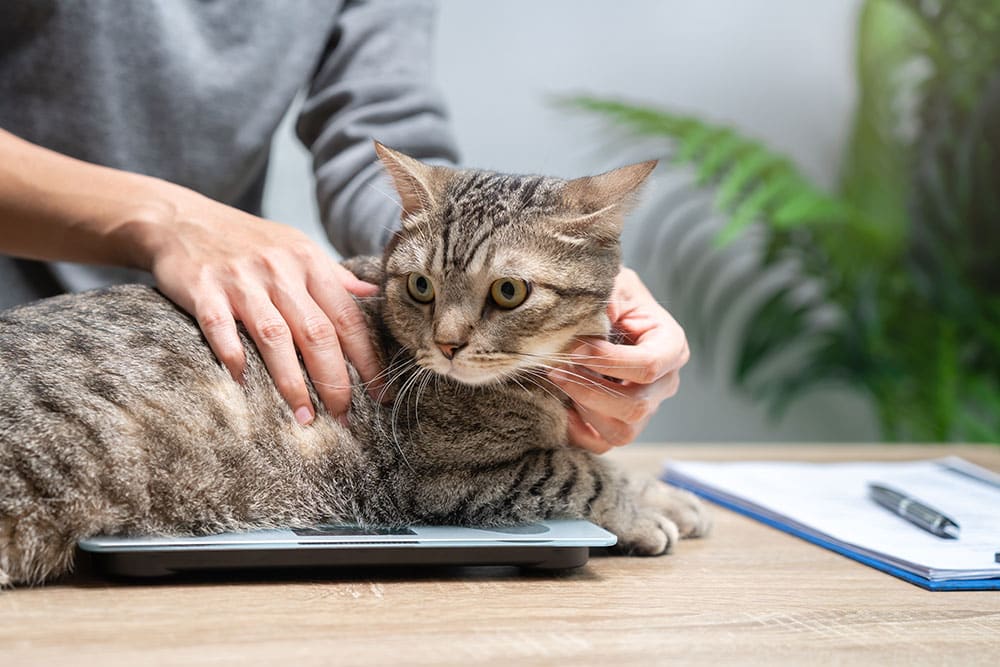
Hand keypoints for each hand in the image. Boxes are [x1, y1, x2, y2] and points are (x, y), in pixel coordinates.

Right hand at [145, 186, 381, 424]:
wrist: (182, 219)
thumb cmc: (248, 240)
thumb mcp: (296, 247)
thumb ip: (333, 275)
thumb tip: (371, 295)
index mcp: (309, 262)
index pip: (348, 318)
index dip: (367, 360)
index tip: (379, 393)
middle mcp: (279, 270)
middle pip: (316, 332)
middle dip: (334, 380)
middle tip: (343, 416)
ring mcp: (241, 280)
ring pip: (275, 336)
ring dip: (292, 382)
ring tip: (305, 417)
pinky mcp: (204, 289)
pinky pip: (221, 329)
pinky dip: (233, 357)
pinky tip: (244, 384)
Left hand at [550, 267, 688, 453]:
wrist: (599, 312)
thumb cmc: (611, 297)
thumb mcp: (614, 286)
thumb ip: (608, 298)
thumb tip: (596, 315)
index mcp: (671, 346)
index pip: (648, 366)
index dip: (607, 361)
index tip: (574, 348)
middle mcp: (665, 382)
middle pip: (636, 405)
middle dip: (589, 388)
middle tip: (556, 367)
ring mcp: (645, 408)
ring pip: (622, 431)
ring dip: (585, 409)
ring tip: (560, 380)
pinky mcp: (620, 423)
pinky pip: (602, 443)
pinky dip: (579, 432)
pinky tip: (562, 406)